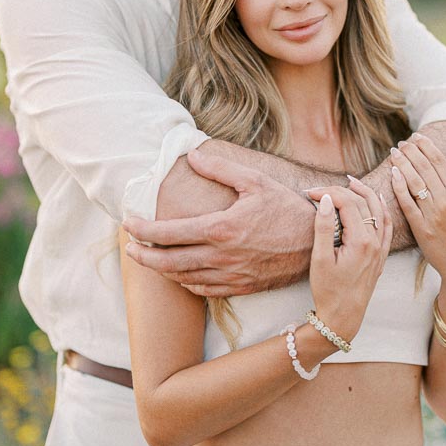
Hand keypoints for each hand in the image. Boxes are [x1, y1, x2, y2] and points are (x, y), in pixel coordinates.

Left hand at [122, 147, 312, 295]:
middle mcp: (221, 256)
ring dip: (162, 271)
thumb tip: (192, 155)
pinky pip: (204, 290)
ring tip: (150, 260)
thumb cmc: (287, 208)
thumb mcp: (255, 181)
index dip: (143, 231)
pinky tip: (180, 274)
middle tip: (129, 249)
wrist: (317, 242)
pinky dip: (186, 283)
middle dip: (143, 256)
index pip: (168, 233)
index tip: (128, 224)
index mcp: (220, 228)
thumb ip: (220, 168)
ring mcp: (230, 276)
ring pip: (183, 279)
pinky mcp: (241, 287)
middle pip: (168, 262)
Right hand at [306, 178, 391, 340]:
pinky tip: (375, 200)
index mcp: (361, 241)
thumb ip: (325, 227)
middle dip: (341, 190)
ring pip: (379, 210)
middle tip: (321, 189)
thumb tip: (327, 200)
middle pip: (363, 203)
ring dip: (365, 193)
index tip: (309, 193)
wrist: (344, 316)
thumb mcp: (321, 259)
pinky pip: (387, 224)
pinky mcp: (381, 254)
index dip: (327, 193)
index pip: (347, 203)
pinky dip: (381, 208)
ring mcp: (380, 248)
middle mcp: (375, 242)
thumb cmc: (329, 290)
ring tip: (350, 183)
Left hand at [389, 133, 445, 288]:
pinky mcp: (420, 228)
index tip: (417, 137)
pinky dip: (399, 187)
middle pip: (424, 169)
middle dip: (411, 152)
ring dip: (402, 164)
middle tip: (402, 142)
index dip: (426, 147)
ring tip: (395, 152)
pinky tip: (393, 173)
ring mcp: (432, 215)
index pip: (439, 162)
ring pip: (413, 182)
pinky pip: (406, 203)